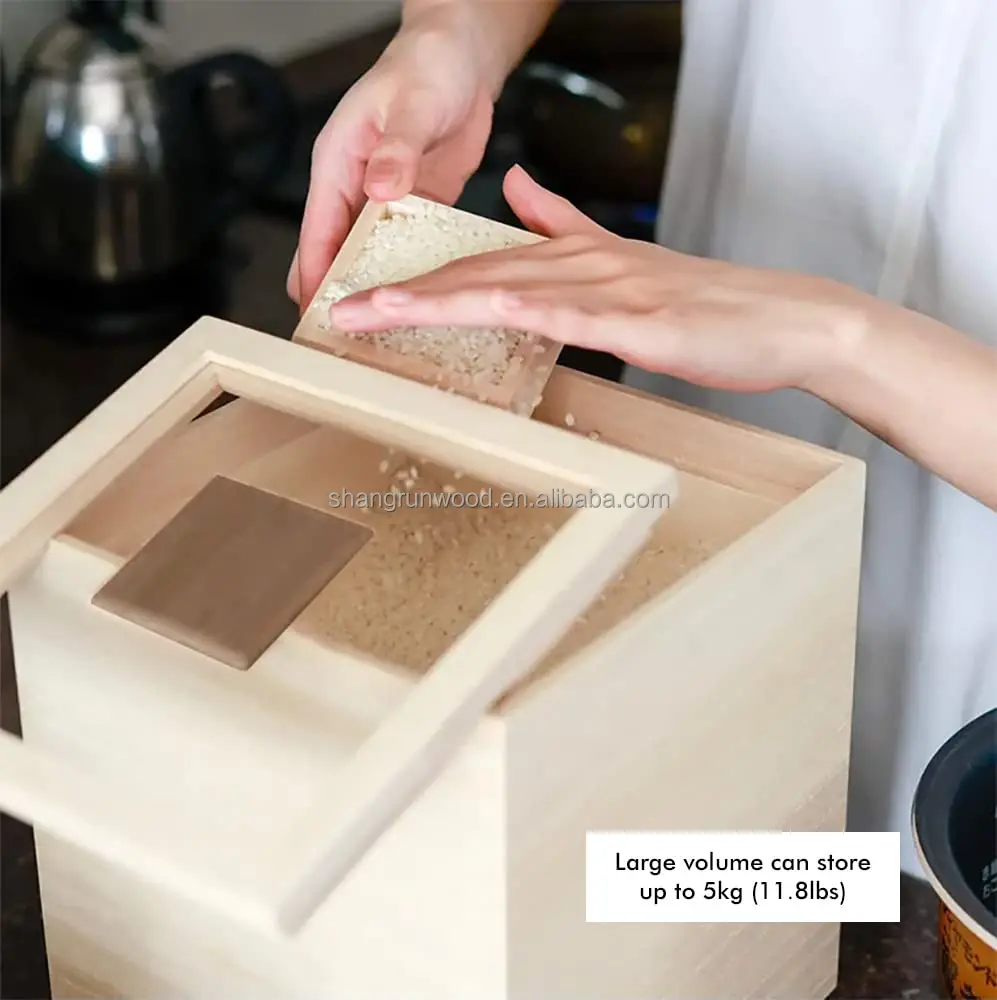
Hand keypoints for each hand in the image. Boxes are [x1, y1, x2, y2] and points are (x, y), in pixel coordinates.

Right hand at [287, 5, 495, 310]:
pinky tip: (420, 303)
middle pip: (334, 254)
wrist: (462, 60)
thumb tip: (379, 188)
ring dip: (374, 290)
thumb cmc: (425, 67)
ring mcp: (386, 202)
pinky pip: (407, 250)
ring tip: (381, 333)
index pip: (317, 232)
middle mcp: (357, 188)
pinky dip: (409, 275)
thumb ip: (396, 148)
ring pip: (369, 258)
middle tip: (345, 341)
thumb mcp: (411, 104)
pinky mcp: (418, 208)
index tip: (314, 316)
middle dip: (337, 294)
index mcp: (339, 164)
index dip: (313, 276)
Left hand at [327, 166, 860, 393]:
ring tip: (374, 316)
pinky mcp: (637, 320)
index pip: (481, 269)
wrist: (784, 318)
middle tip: (342, 310)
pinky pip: (566, 315)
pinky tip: (474, 313)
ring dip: (435, 303)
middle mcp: (581, 266)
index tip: (367, 298)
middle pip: (476, 277)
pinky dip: (515, 312)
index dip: (419, 282)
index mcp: (575, 260)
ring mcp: (607, 289)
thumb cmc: (710, 306)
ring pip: (505, 291)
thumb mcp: (628, 263)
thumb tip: (518, 191)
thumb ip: (566, 225)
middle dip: (403, 295)